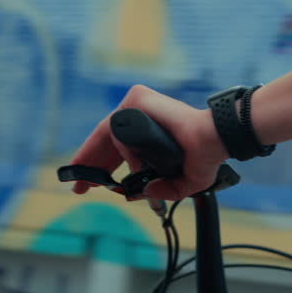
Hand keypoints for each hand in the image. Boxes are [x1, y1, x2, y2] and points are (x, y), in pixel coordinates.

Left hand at [67, 85, 227, 199]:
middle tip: (77, 185)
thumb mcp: (180, 182)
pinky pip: (119, 129)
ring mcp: (138, 105)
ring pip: (109, 136)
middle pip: (104, 139)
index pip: (116, 146)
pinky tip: (134, 164)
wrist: (214, 141)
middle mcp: (141, 115)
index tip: (88, 183)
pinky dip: (123, 149)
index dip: (101, 164)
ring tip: (98, 181)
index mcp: (149, 132)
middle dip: (89, 163)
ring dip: (103, 162)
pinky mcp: (138, 99)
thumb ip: (161, 190)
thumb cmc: (204, 156)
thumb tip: (139, 193)